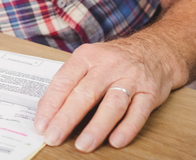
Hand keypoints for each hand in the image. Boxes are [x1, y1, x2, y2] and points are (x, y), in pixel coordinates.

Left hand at [34, 37, 179, 151]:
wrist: (154, 50)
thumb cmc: (113, 60)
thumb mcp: (88, 60)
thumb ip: (70, 82)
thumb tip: (47, 110)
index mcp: (87, 57)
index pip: (64, 81)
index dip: (50, 104)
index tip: (41, 125)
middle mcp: (108, 66)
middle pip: (85, 94)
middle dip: (67, 118)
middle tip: (53, 137)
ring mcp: (130, 79)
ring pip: (112, 104)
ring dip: (97, 127)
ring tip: (83, 145)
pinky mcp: (150, 92)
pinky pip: (139, 112)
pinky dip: (127, 128)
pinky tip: (116, 141)